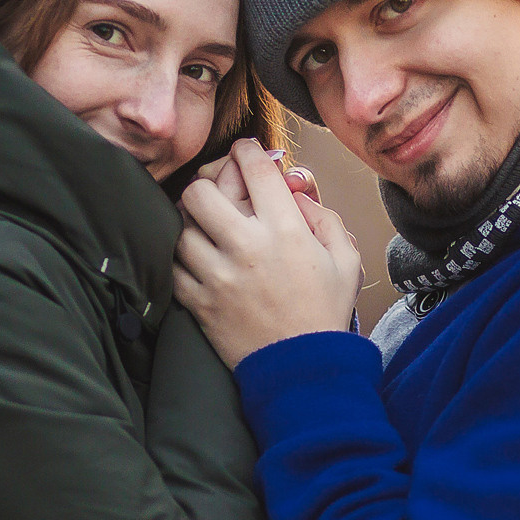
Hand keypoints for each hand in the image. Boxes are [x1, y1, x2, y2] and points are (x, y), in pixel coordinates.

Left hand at [176, 141, 362, 367]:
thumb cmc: (325, 311)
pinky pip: (174, 265)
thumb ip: (324, 217)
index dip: (247, 150)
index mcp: (286, 231)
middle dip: (207, 182)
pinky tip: (198, 257)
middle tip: (217, 189)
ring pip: (181, 227)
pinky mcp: (199, 302)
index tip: (244, 151)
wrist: (303, 370)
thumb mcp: (345, 259)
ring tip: (206, 225)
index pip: (254, 169)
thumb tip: (294, 191)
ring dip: (192, 221)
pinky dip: (181, 257)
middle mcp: (247, 247)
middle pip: (200, 191)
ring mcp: (218, 276)